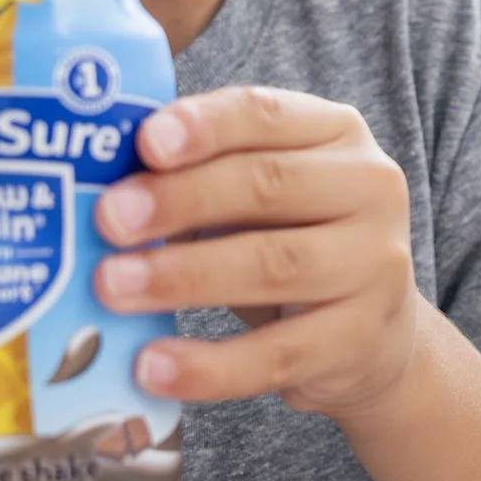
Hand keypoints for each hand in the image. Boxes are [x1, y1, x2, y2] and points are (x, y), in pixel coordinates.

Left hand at [93, 87, 418, 418]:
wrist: (371, 334)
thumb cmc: (290, 240)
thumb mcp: (258, 194)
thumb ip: (200, 175)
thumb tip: (105, 189)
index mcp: (336, 131)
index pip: (265, 114)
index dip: (204, 127)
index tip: (144, 143)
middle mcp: (369, 188)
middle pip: (267, 185)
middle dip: (179, 200)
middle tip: (107, 220)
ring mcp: (374, 265)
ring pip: (272, 266)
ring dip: (182, 277)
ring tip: (112, 288)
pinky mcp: (361, 339)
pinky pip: (276, 355)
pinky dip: (209, 365)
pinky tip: (153, 367)